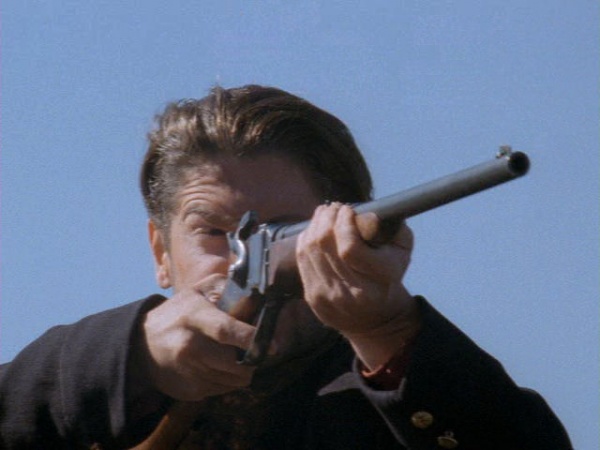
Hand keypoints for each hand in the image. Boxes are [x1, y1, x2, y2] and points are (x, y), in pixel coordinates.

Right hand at [137, 276, 256, 400]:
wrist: (142, 345)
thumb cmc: (178, 313)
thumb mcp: (197, 291)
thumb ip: (224, 287)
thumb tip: (254, 292)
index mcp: (193, 316)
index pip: (225, 330)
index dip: (251, 338)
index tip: (273, 344)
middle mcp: (189, 345)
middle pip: (235, 363)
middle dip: (252, 359)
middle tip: (254, 350)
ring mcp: (188, 371)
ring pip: (235, 380)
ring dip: (241, 370)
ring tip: (232, 356)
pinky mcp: (190, 390)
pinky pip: (224, 389)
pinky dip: (227, 380)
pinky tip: (216, 366)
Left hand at [296, 203, 420, 368]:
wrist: (376, 318)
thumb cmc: (389, 274)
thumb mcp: (402, 250)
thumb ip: (390, 228)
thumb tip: (365, 213)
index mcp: (378, 281)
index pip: (350, 248)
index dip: (344, 223)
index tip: (348, 209)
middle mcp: (352, 293)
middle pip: (325, 245)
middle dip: (328, 218)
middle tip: (335, 207)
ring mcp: (328, 297)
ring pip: (309, 249)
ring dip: (315, 224)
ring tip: (325, 214)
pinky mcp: (312, 297)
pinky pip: (302, 259)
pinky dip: (306, 238)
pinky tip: (315, 230)